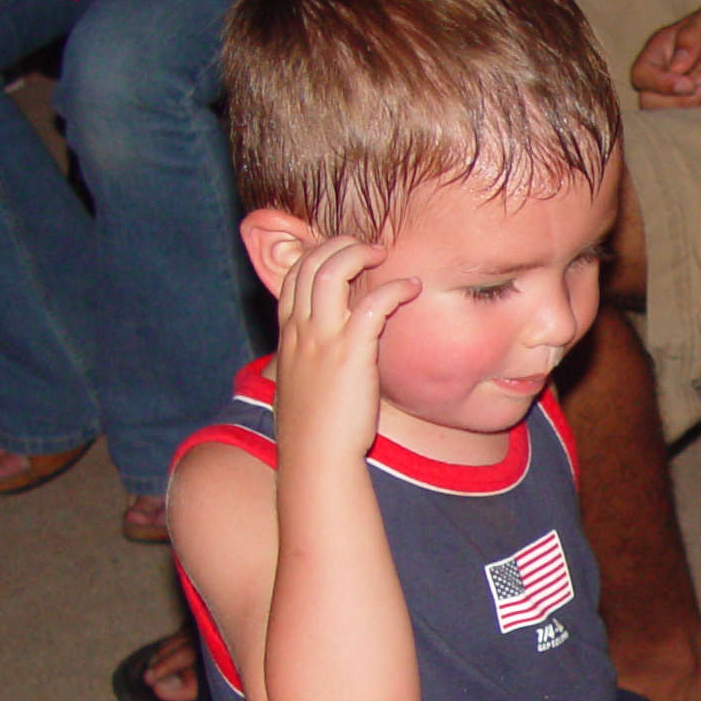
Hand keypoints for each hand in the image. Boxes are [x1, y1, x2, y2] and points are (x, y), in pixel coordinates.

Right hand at [270, 235, 416, 466]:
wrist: (315, 455)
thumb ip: (311, 360)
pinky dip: (394, 288)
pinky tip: (412, 288)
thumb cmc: (314, 428)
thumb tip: (327, 356)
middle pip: (309, 264)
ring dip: (359, 254)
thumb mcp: (302, 384)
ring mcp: (323, 339)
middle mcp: (300, 330)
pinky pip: (372, 304)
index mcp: (287, 335)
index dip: (318, 254)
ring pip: (331, 272)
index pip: (293, 276)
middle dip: (338, 246)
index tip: (343, 254)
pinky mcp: (351, 352)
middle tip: (368, 249)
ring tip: (383, 255)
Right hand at [629, 0, 700, 109]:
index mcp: (664, 49)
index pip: (642, 73)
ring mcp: (686, 95)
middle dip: (678, 102)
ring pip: (668, 117)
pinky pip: (692, 126)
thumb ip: (693, 34)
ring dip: (691, 114)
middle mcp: (669, 74)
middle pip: (649, 100)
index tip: (688, 83)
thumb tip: (675, 65)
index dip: (659, 83)